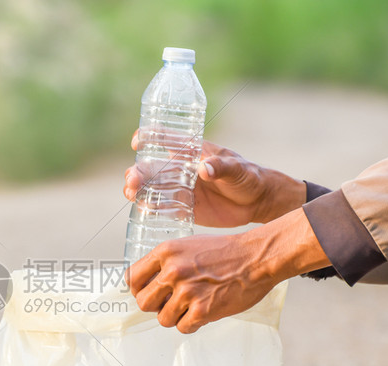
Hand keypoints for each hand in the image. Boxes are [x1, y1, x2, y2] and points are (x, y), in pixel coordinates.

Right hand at [123, 132, 306, 226]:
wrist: (257, 202)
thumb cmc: (249, 177)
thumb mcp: (238, 169)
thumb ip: (222, 167)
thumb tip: (204, 168)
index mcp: (192, 152)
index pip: (166, 138)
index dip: (148, 136)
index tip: (137, 142)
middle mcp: (180, 168)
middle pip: (152, 166)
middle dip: (138, 171)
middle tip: (132, 180)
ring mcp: (179, 188)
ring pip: (152, 187)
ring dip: (138, 189)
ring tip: (130, 193)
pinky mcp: (183, 207)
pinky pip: (162, 207)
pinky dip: (150, 207)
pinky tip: (142, 208)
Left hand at [126, 209, 330, 332]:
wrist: (257, 258)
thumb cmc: (226, 251)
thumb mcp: (189, 245)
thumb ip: (168, 262)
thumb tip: (152, 284)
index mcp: (166, 252)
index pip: (132, 278)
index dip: (138, 289)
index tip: (147, 293)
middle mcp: (172, 271)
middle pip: (143, 302)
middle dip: (155, 306)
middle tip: (169, 304)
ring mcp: (187, 291)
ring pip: (162, 319)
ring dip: (175, 317)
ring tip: (189, 308)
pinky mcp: (202, 309)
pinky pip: (183, 328)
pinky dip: (191, 325)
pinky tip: (201, 315)